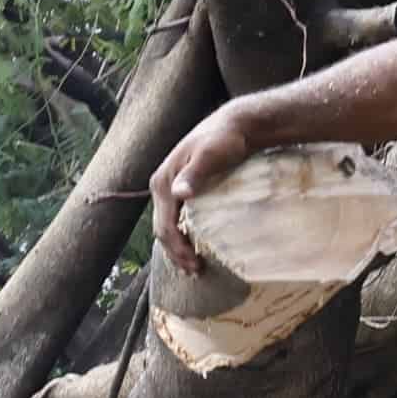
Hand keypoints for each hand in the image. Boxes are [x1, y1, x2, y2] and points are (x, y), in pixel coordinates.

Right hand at [150, 106, 257, 271]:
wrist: (234, 125)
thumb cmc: (225, 139)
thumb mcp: (211, 155)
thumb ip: (195, 174)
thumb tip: (179, 193)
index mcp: (163, 182)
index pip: (164, 225)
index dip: (178, 249)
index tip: (195, 265)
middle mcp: (162, 185)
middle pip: (162, 229)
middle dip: (176, 253)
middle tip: (196, 272)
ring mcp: (170, 188)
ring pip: (167, 226)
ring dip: (178, 248)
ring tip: (194, 266)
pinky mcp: (181, 189)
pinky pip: (176, 218)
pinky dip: (182, 236)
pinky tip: (194, 246)